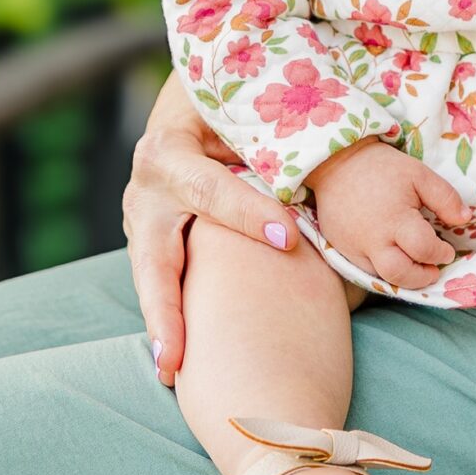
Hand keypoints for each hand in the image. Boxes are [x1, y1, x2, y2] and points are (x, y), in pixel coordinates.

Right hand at [125, 71, 305, 385]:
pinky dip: (172, 319)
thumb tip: (332, 160)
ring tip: (172, 371)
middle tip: (178, 355)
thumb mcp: (248, 115)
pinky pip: (161, 282)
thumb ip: (276, 142)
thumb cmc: (230, 108)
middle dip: (166, 307)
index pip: (210, 189)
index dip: (247, 214)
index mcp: (171, 151)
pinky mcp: (150, 240)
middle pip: (155, 253)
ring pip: (151, 276)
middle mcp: (148, 189)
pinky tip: (179, 364)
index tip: (288, 239)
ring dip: (164, 325)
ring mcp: (143, 220)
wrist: (190, 104)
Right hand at [309, 138, 469, 291]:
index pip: (423, 249)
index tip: (447, 249)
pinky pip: (364, 270)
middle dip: (422, 278)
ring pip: (381, 277)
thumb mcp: (419, 175)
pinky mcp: (340, 250)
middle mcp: (372, 240)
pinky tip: (393, 257)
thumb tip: (465, 219)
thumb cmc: (382, 168)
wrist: (336, 163)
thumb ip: (445, 198)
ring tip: (415, 264)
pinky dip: (382, 269)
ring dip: (403, 276)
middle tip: (433, 269)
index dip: (440, 254)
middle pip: (400, 275)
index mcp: (394, 219)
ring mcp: (353, 248)